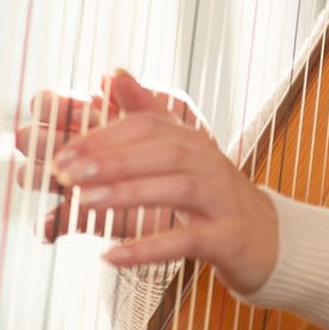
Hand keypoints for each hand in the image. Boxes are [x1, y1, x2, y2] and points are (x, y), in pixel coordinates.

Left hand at [13, 70, 278, 295]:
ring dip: (127, 194)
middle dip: (110, 160)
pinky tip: (112, 257)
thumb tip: (112, 73)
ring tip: (82, 203)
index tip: (61, 155)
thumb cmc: (211, 194)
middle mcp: (208, 162)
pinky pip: (187, 239)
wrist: (267, 237)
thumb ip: (146, 112)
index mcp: (191, 141)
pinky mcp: (227, 236)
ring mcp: (221, 199)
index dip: (102, 137)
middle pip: (161, 151)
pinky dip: (149, 247)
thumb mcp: (180, 151)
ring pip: (175, 189)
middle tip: (64, 174)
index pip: (147, 127)